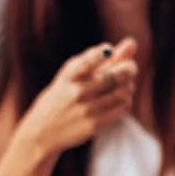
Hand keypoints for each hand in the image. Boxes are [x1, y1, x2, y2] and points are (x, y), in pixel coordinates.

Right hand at [18, 38, 139, 154]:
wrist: (42, 133)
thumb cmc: (61, 98)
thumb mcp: (72, 76)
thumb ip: (101, 58)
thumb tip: (133, 42)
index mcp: (69, 75)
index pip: (89, 60)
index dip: (103, 53)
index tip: (109, 50)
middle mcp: (77, 91)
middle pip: (115, 75)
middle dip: (129, 68)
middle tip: (131, 68)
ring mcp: (86, 109)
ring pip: (122, 92)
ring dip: (129, 86)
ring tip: (125, 86)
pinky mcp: (94, 124)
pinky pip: (121, 108)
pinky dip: (126, 102)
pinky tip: (120, 100)